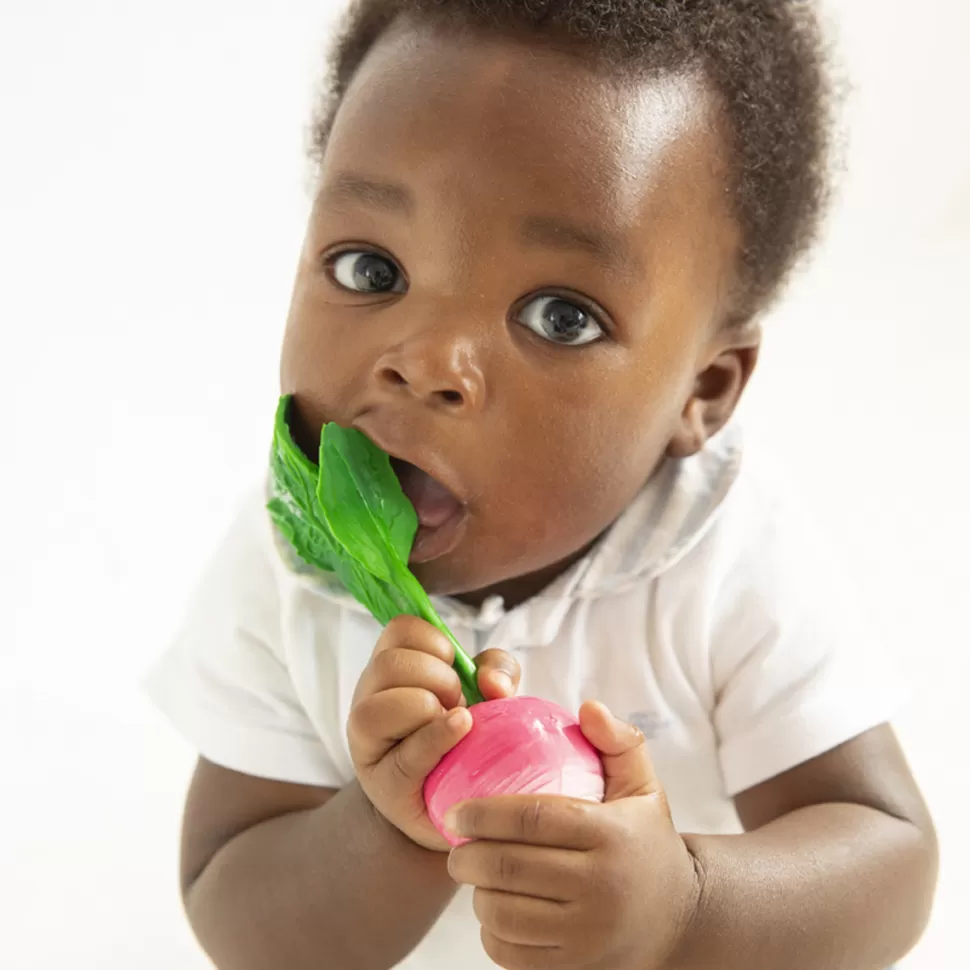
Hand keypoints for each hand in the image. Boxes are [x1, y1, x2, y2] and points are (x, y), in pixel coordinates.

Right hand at [348, 615, 519, 850]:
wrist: (457, 806)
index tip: (454, 667)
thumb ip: (496, 672)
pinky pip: (407, 755)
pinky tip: (461, 731)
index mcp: (391, 668)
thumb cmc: (466, 738)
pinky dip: (439, 737)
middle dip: (437, 676)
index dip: (435, 641)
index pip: (399, 629)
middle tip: (457, 700)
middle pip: (389, 664)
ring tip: (455, 722)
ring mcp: (368, 744)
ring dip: (428, 707)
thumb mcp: (486, 693)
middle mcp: (368, 699)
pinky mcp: (384, 784)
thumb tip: (491, 681)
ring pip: (379, 708)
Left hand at [446, 701, 700, 969]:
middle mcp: (601, 888)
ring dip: (475, 892)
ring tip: (474, 874)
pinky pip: (512, 951)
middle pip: (509, 868)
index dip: (485, 812)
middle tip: (455, 843)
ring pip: (504, 912)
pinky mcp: (576, 966)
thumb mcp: (643, 785)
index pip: (533, 819)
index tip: (456, 809)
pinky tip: (493, 908)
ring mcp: (588, 935)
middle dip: (467, 854)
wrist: (679, 918)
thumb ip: (618, 741)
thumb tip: (587, 708)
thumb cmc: (646, 840)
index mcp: (611, 835)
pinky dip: (490, 930)